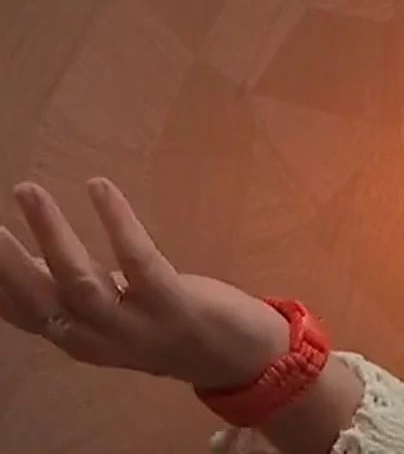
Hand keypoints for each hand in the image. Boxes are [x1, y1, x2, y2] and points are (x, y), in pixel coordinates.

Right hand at [0, 178, 292, 390]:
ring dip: (50, 233)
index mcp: (75, 338)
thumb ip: (68, 294)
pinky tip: (100, 187)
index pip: (19, 313)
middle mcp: (96, 337)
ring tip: (27, 192)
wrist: (238, 359)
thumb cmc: (165, 325)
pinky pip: (138, 260)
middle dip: (4, 260)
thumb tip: (19, 262)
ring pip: (79, 279)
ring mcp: (134, 324)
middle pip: (37, 299)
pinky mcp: (173, 304)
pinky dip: (117, 222)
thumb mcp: (108, 314)